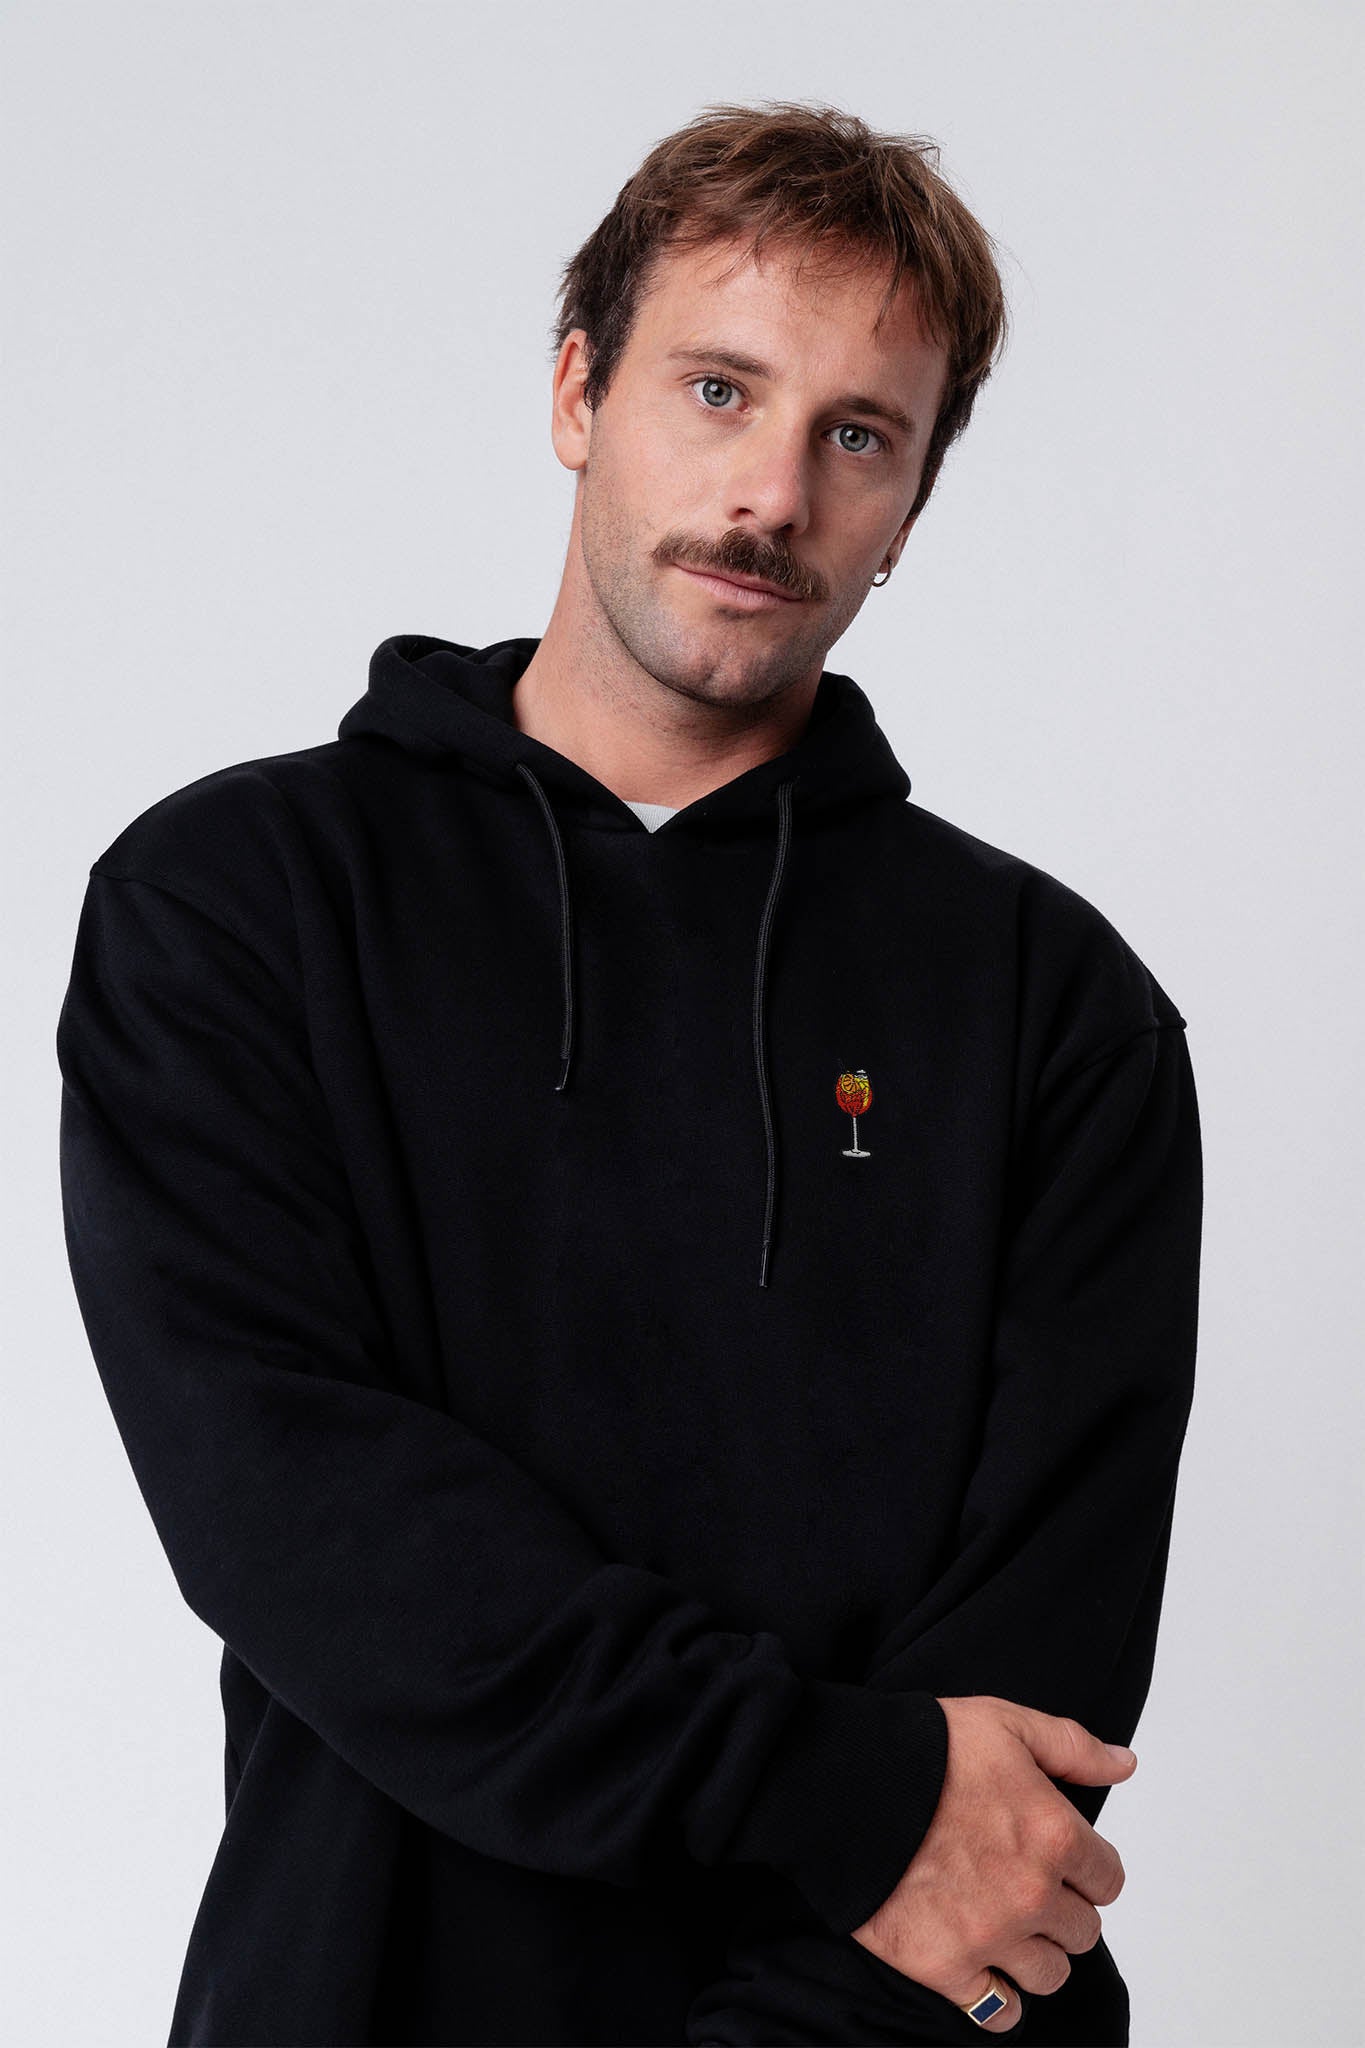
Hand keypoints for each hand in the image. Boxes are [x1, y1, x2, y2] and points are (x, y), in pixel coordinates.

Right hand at [849, 1695, 1135, 2033]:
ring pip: (1049, 1975)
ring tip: (1006, 1925)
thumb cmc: (925, 1749)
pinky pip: (997, 2012)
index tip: (1060, 1858)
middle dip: (1061, 1909)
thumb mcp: (1006, 1724)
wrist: (846, 1783)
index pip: (1108, 1879)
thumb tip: (1125, 1764)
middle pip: (1083, 1931)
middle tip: (1025, 1885)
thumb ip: (1073, 1747)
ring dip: (1035, 1954)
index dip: (1087, 1867)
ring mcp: (991, 1936)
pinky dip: (998, 2000)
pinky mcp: (946, 1967)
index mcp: (1053, 1834)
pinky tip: (985, 1972)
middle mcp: (1032, 1894)